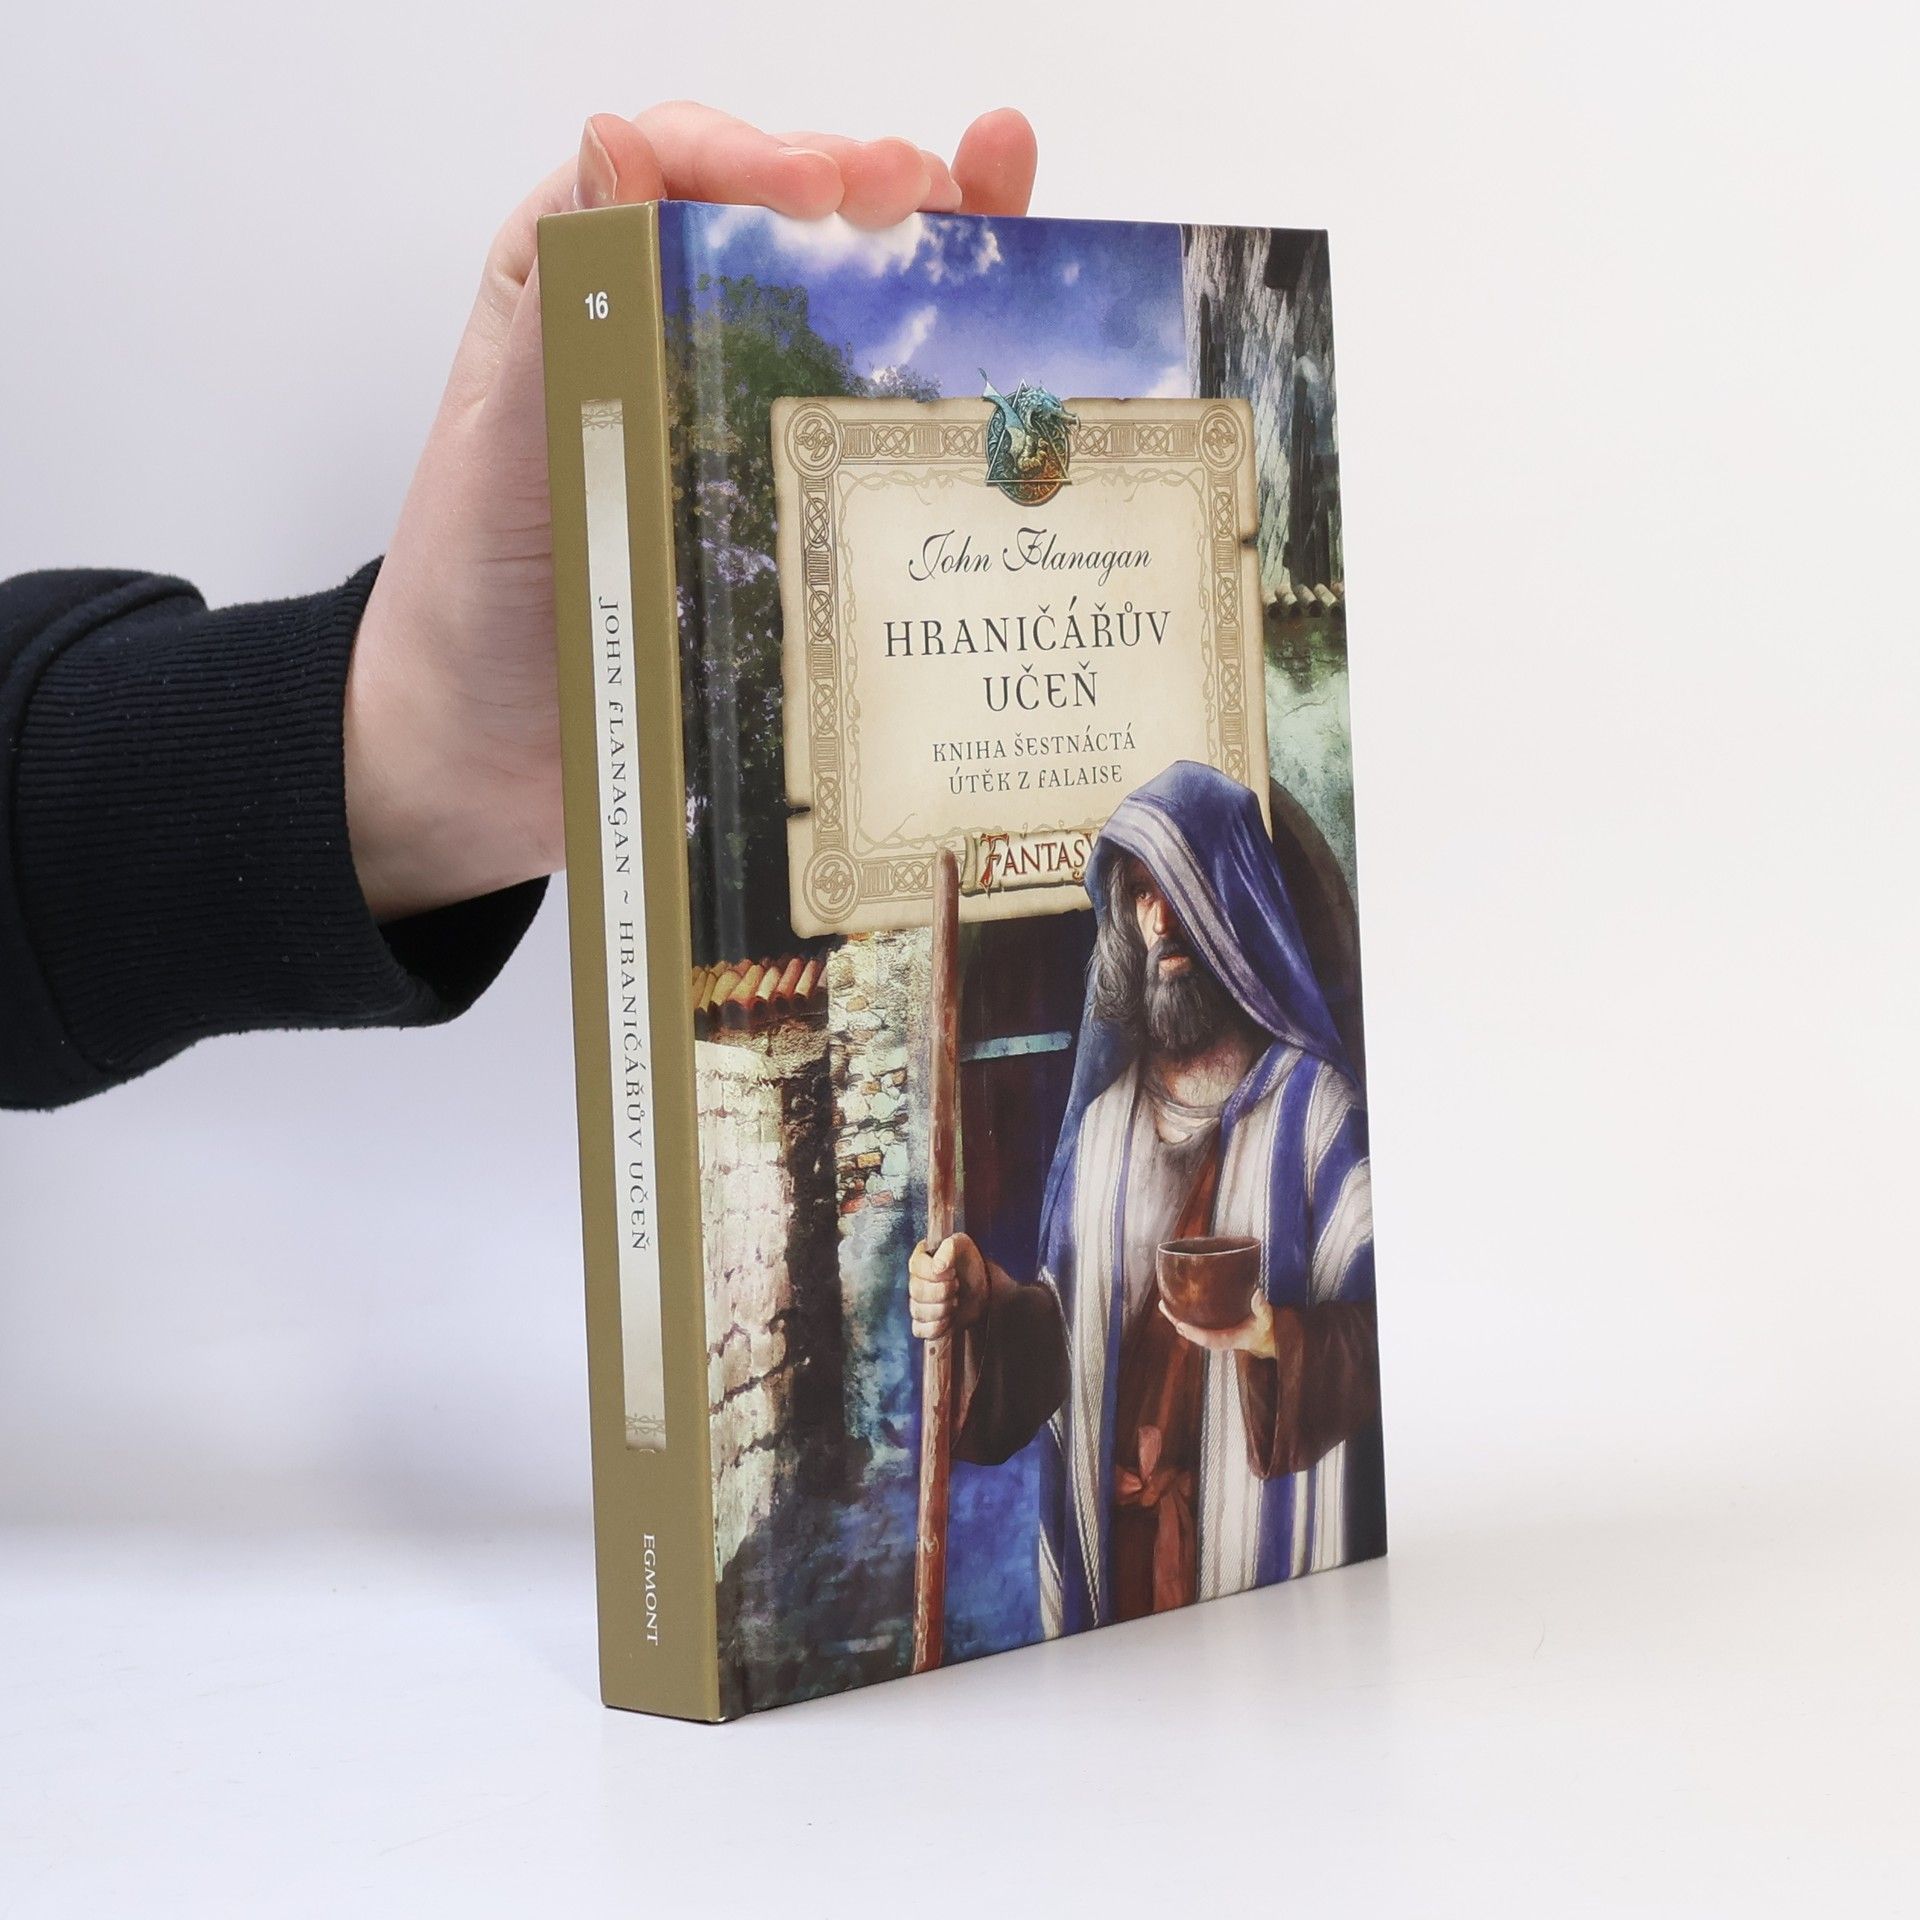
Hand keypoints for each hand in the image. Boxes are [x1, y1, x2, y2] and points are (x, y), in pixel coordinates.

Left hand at [344, 101, 1039, 920]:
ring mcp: (744, 426)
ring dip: (934, 249)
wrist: (489, 761)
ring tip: (995, 200)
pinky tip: (1010, 340)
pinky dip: (948, 386)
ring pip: (851, 313)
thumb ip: (560, 314)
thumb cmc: (474, 605)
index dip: (757, 156)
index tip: (818, 190)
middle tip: (914, 198)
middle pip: (788, 226)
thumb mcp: (501, 454)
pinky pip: (875, 437)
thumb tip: (616, 144)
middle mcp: (671, 339)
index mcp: (583, 293)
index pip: (679, 171)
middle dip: (865, 188)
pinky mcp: (795, 514)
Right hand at [909, 1232, 989, 1339]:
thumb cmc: (970, 1264)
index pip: (916, 1267)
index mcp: (919, 1260)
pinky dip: (937, 1327)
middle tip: (957, 1286)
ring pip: (919, 1312)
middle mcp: (914, 1282)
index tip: (953, 1272)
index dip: (936, 1273)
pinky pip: (920, 1330)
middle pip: (918, 1292)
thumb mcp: (963, 1246)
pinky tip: (950, 1318)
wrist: (982, 1288)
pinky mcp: (923, 1323)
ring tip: (955, 1301)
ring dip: (943, 1309)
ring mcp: (917, 1304)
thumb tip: (938, 1266)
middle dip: (943, 1291)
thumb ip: (950, 1248)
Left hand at [1160, 1293, 1282, 1358]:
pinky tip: (1175, 1303)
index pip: (1208, 1339)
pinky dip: (1184, 1314)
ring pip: (1192, 1328)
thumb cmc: (1265, 1328)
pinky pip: (1196, 1322)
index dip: (1194, 1333)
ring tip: (1163, 1304)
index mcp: (1229, 1339)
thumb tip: (1256, 1292)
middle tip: (1165, 1308)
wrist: (1266, 1336)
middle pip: (1194, 1334)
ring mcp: (1214, 1331)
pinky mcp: (1214, 1325)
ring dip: (1177, 1318)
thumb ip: (1262, 1308)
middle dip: (1178, 1323)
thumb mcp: (1267, 1319)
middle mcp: (1218, 1336)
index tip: (1181, 1325)